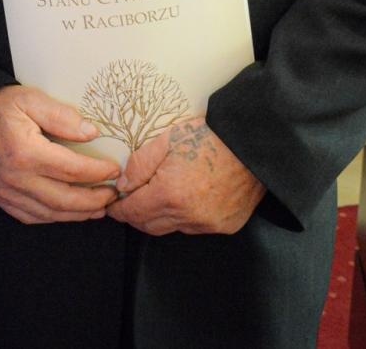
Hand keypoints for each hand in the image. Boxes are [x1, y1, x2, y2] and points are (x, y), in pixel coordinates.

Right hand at [0, 85, 120, 223]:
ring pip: (49, 213)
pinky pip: (30, 216)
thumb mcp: (31, 99)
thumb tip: (91, 133)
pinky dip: (53, 218)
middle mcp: (15, 178)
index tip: (114, 170)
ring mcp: (5, 191)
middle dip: (94, 201)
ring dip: (77, 214)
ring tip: (97, 208)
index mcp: (26, 152)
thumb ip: (62, 116)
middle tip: (112, 196)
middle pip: (64, 199)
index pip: (72, 170)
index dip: (98, 173)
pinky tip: (67, 211)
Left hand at [106, 117, 265, 234]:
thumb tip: (123, 186)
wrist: (253, 143)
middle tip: (131, 200)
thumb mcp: (167, 140)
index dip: (118, 209)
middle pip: (149, 225)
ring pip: (172, 228)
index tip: (112, 204)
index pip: (133, 213)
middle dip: (136, 214)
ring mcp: (208, 224)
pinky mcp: (226, 226)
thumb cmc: (211, 136)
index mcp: (169, 195)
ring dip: (161, 216)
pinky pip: (196, 227)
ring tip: (160, 195)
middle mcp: (188, 216)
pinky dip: (186, 217)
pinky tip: (187, 198)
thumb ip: (140, 165)